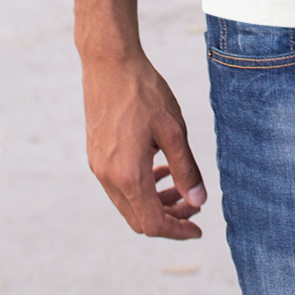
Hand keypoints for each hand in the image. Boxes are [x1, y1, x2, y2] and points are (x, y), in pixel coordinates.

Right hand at [81, 50, 207, 239]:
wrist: (108, 63)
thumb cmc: (143, 92)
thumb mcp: (173, 130)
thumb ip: (185, 169)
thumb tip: (198, 201)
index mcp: (128, 175)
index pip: (153, 224)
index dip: (178, 231)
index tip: (199, 229)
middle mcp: (108, 178)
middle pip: (139, 219)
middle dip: (169, 218)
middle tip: (194, 205)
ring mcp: (98, 167)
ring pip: (128, 204)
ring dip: (155, 202)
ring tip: (179, 185)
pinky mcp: (96, 155)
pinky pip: (119, 186)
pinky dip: (141, 187)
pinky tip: (159, 168)